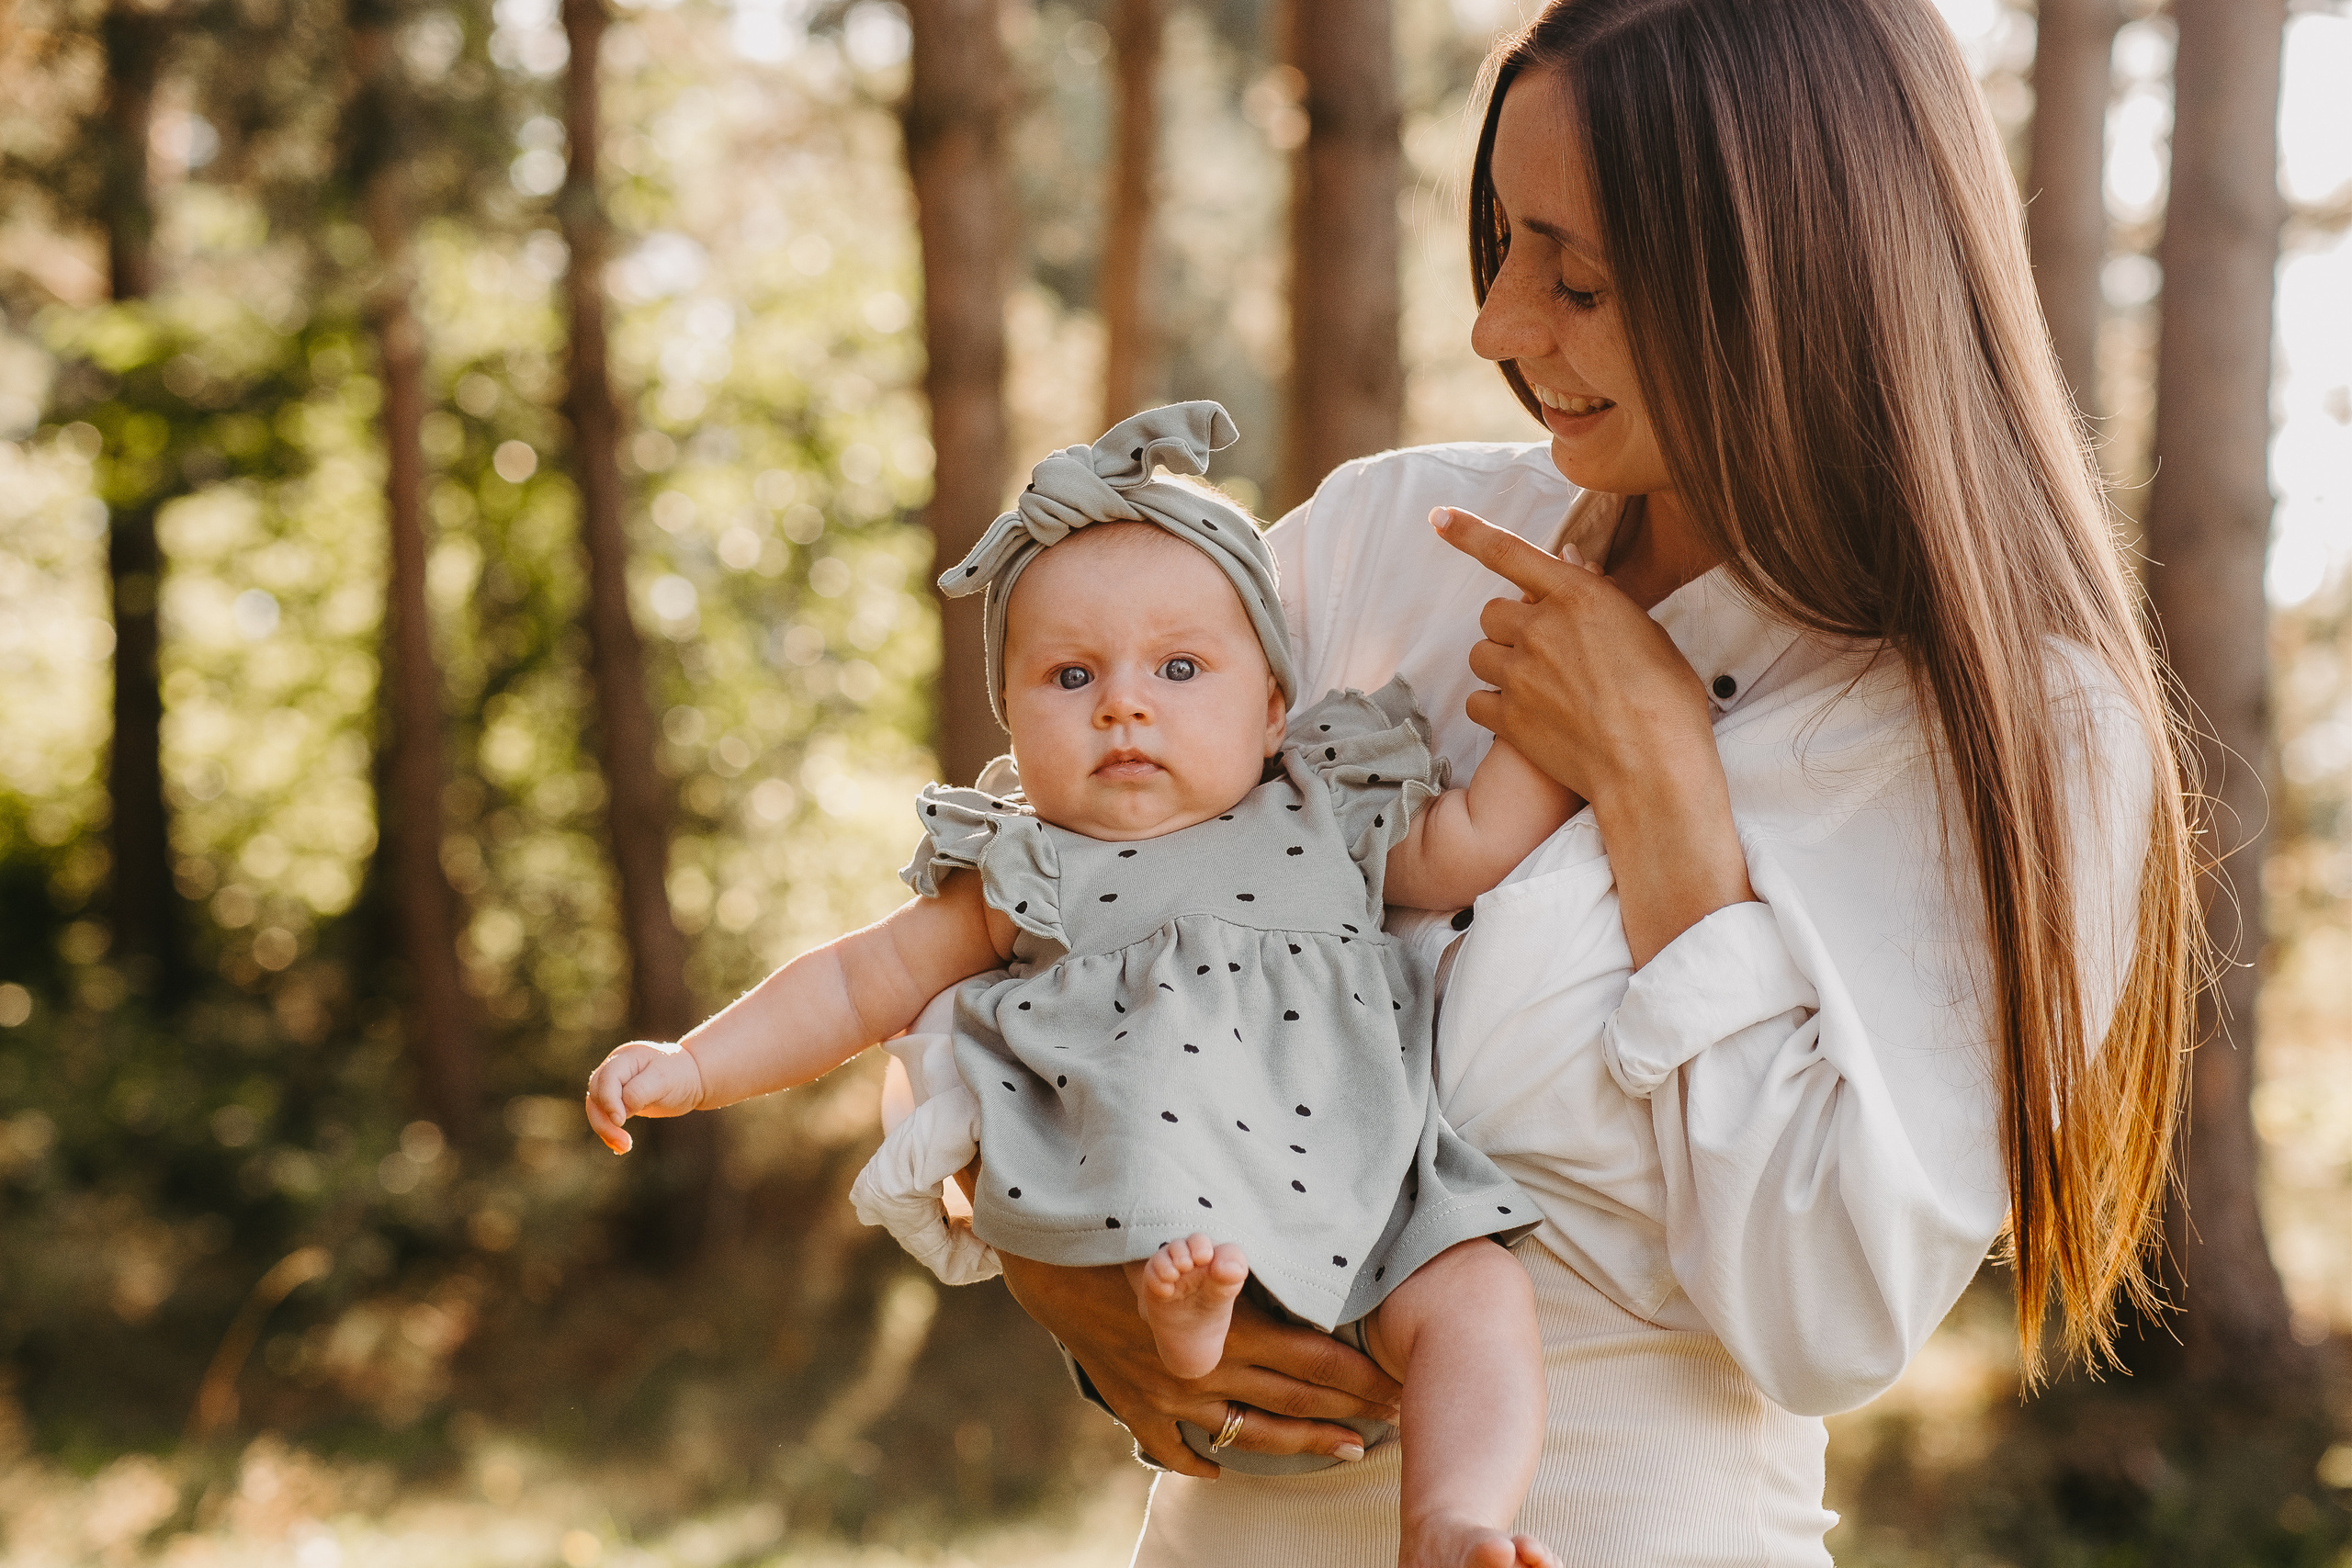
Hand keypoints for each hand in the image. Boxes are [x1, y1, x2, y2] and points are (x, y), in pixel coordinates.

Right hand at [584, 1041, 705, 1153]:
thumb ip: (639, 1092)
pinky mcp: (618, 1099)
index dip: (609, 1101)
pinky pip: (605, 1116)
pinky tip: (621, 1146)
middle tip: (625, 1144)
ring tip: (623, 1148)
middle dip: (605, 1121)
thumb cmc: (680, 1075)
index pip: (607, 1079)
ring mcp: (614, 1083)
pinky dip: (611, 1131)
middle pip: (596, 1095)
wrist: (692, 1078)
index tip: (621, 1122)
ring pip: (596, 1108)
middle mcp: (615, 1068)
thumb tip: (619, 1111)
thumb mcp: (664, 1080)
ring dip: (606, 1129)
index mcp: (625, 1057)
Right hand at [997, 1254, 1399, 1478]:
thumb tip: (1291, 1255)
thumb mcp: (1191, 1243)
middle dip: (1354, 1411)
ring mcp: (1174, 1398)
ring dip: (1305, 1443)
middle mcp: (1210, 1372)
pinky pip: (1176, 1447)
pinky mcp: (1139, 1406)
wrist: (1051, 1268)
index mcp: (1230, 1330)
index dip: (1363, 1376)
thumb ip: (1240, 1261)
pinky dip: (1200, 1461)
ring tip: (1351, 1449)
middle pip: (1297, 1400)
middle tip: (1402, 1419)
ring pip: (1253, 1432)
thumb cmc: (1127, 1240)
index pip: (1315, 1360)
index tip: (1404, 1385)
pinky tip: (1222, 1471)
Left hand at [1431, 506, 1713, 805]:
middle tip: (1543, 653)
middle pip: (1492, 613)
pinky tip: (1525, 718)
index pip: (1510, 552)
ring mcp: (1520, 673)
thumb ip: (1600, 596)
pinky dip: (1494, 708)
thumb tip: (1568, 562)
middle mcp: (1541, 628)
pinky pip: (1477, 700)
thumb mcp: (1644, 630)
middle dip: (1511, 629)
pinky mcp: (1508, 716)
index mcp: (1578, 596)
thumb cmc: (1665, 698)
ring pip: (1480, 654)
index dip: (1469, 532)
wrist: (1653, 765)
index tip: (1438, 518)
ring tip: (1539, 688)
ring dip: (1499, 666)